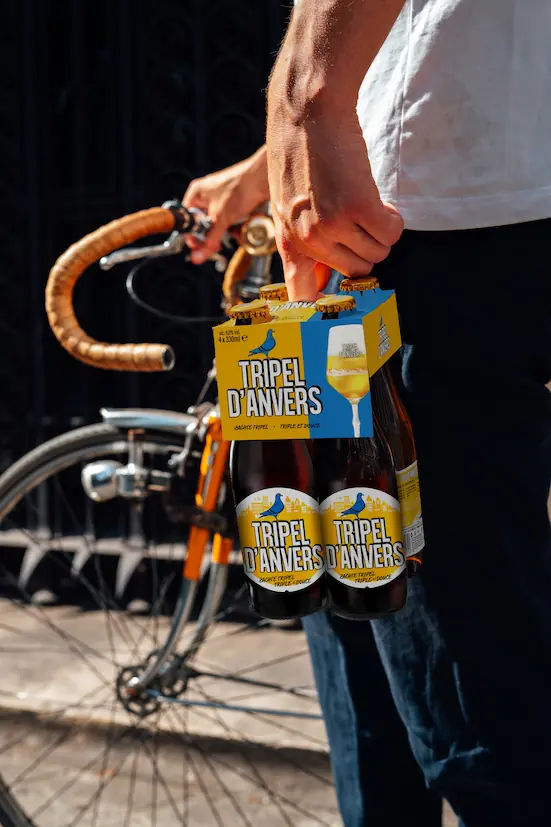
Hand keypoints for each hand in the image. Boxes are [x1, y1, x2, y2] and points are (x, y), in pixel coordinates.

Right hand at [182, 147, 268, 264]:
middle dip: (215, 235)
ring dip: (229, 232)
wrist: (265, 178)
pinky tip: (244, 229)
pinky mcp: (237, 203)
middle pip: (205, 224)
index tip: (201, 248)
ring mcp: (223, 199)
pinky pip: (232, 220)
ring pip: (221, 224)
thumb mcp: (221, 218)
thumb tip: (197, 257)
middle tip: (219, 244)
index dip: (194, 236)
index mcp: (196, 194)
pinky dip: (238, 227)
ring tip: (237, 232)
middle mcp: (208, 196)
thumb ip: (209, 239)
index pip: (188, 221)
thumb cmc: (240, 189)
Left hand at [266, 96, 402, 299]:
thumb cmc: (297, 156)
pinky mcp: (357, 207)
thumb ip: (301, 244)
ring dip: (380, 229)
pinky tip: (377, 199)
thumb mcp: (285, 208)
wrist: (307, 115)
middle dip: (365, 246)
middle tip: (358, 221)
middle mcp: (309, 240)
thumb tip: (314, 284)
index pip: (303, 296)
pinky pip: (392, 231)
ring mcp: (332, 225)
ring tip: (364, 202)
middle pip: (358, 269)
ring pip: (378, 250)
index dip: (323, 308)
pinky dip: (393, 218)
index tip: (336, 312)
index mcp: (288, 243)